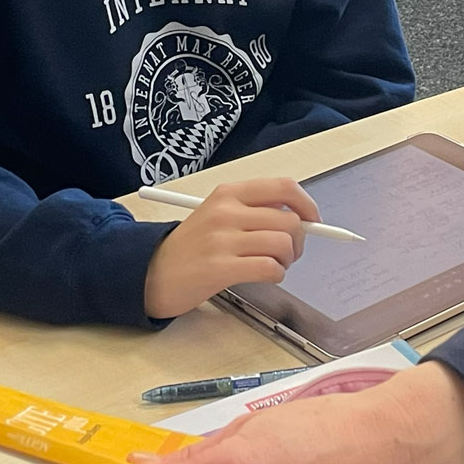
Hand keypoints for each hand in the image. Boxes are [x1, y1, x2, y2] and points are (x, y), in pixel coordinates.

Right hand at [143, 178, 318, 318]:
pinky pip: (269, 267)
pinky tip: (263, 276)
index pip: (283, 187)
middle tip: (288, 253)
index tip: (313, 220)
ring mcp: (222, 239)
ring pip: (282, 244)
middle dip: (299, 241)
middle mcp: (226, 211)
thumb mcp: (219, 214)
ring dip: (286, 260)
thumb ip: (256, 212)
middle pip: (289, 220)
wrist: (150, 272)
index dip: (306, 204)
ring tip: (273, 266)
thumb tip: (302, 220)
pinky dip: (276, 274)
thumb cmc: (192, 246)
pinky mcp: (219, 268)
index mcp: (229, 192)